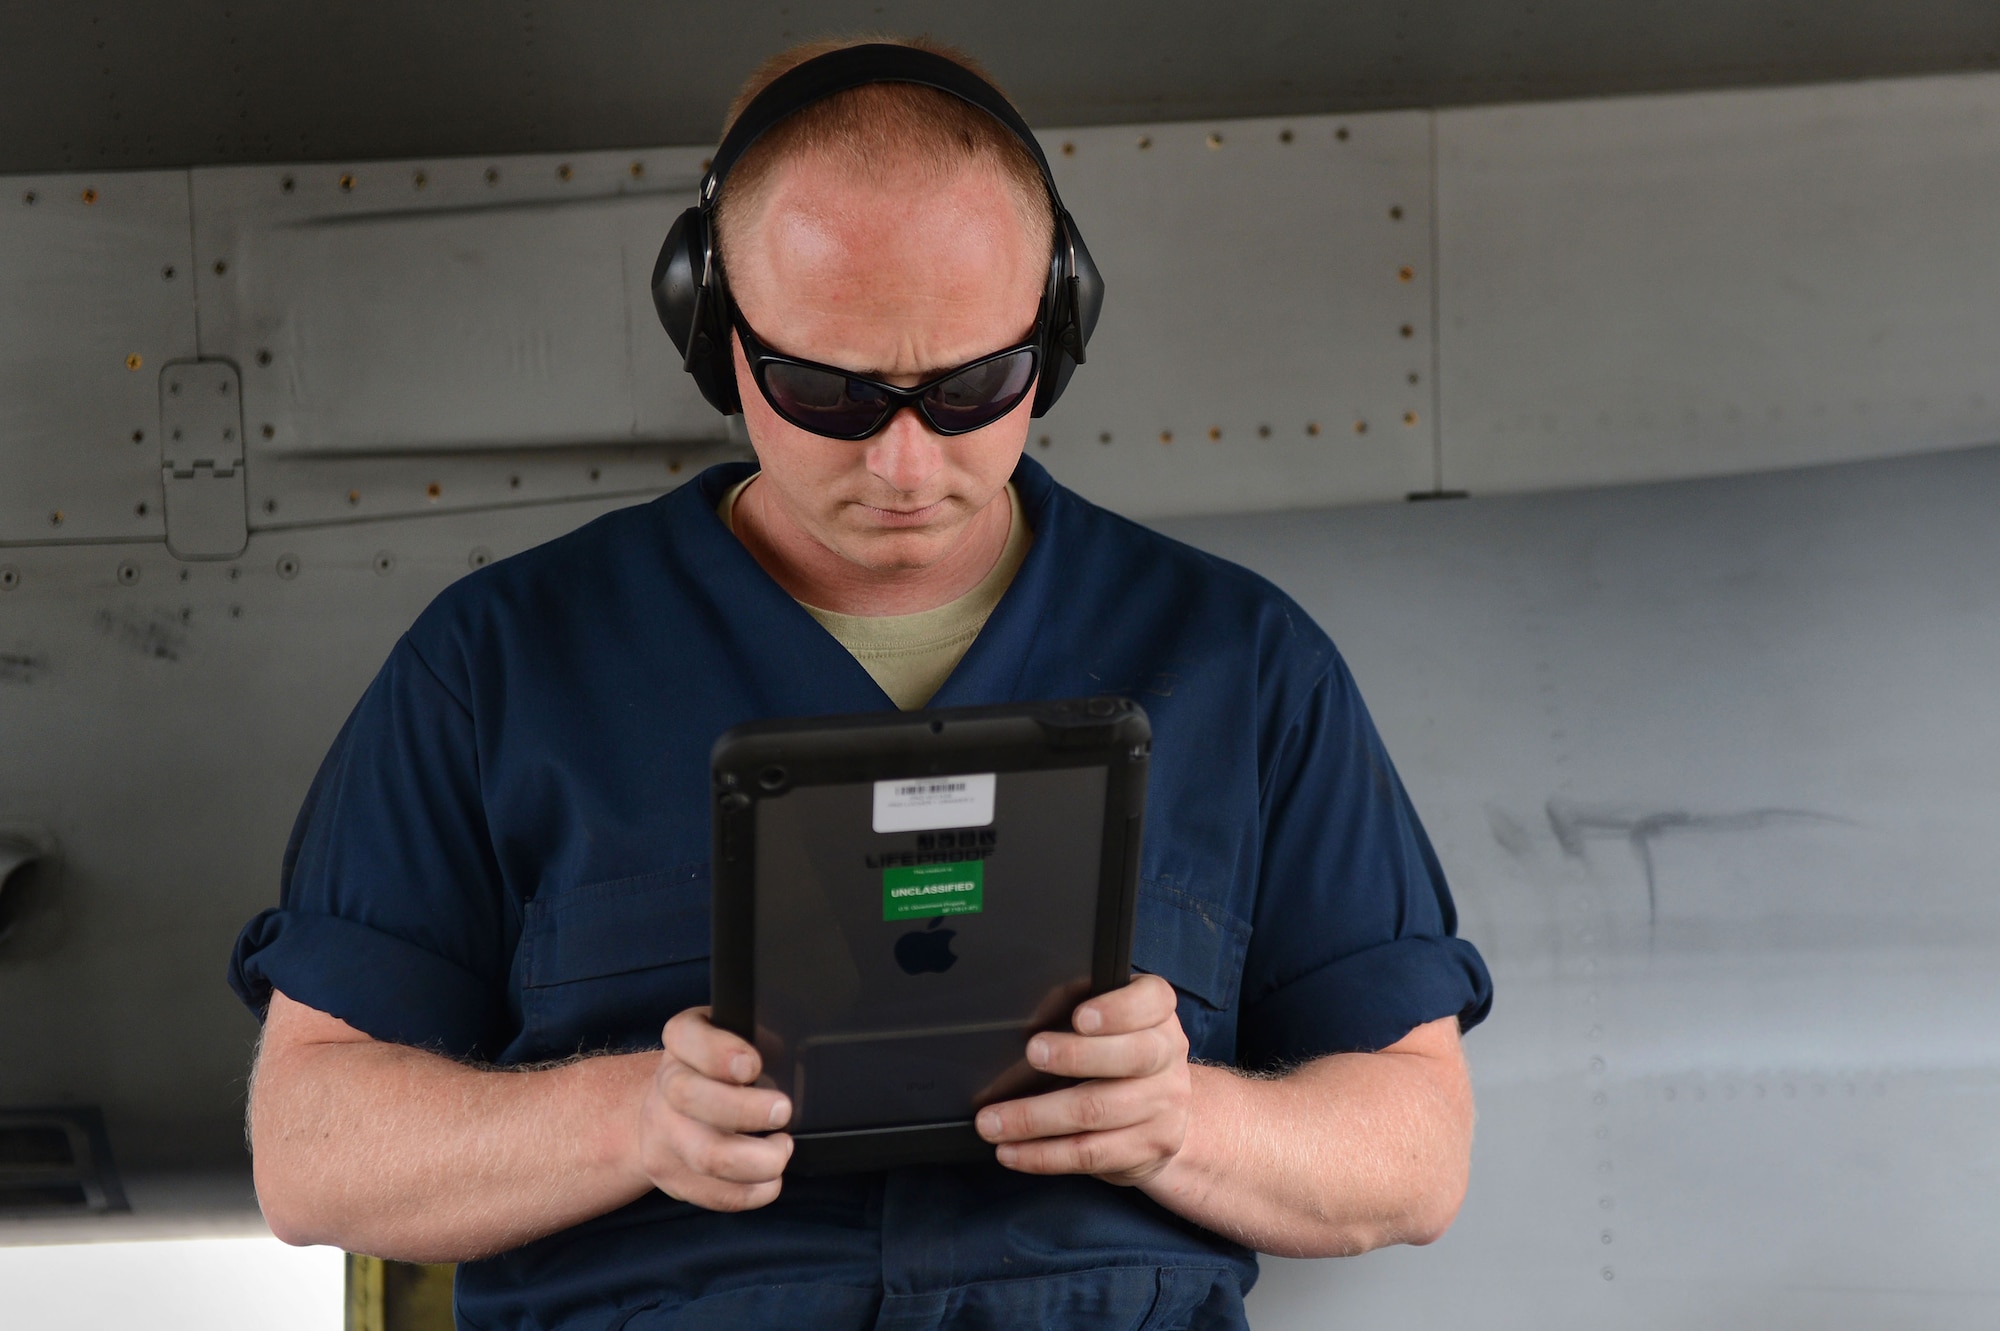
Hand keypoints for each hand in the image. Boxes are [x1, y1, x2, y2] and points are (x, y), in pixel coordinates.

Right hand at [635, 1007, 791, 1211]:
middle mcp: (665, 1085)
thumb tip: (798, 1057)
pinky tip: (770, 1179)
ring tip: (782, 1148)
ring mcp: (663, 1134)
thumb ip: (758, 1036)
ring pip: (706, 1155)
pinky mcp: (670, 1175)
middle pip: (690, 1097)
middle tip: (782, 1110)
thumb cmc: (719, 1070)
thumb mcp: (734, 1036)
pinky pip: (714, 1193)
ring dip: (757, 1160)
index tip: (753, 1065)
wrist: (667, 1108)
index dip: (720, 1053)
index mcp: (681, 1041)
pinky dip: (752, 1191)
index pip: (686, 1037)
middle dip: (745, 1109)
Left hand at [974, 973, 1191, 1185]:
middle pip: (1131, 1056)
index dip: (1118, 1010)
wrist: (1161, 1114)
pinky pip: (1088, 1153)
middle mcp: (1168, 1057)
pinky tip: (1011, 1151)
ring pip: (1096, 1111)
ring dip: (1035, 1117)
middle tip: (1032, 1054)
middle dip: (1075, 1056)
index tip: (1080, 1017)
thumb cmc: (1116, 1055)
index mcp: (1159, 1015)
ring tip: (992, 1122)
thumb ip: (1072, 1008)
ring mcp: (1163, 1107)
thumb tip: (1028, 1019)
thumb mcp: (1105, 1023)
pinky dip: (1042, 1155)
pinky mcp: (1147, 1149)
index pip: (1153, 1000)